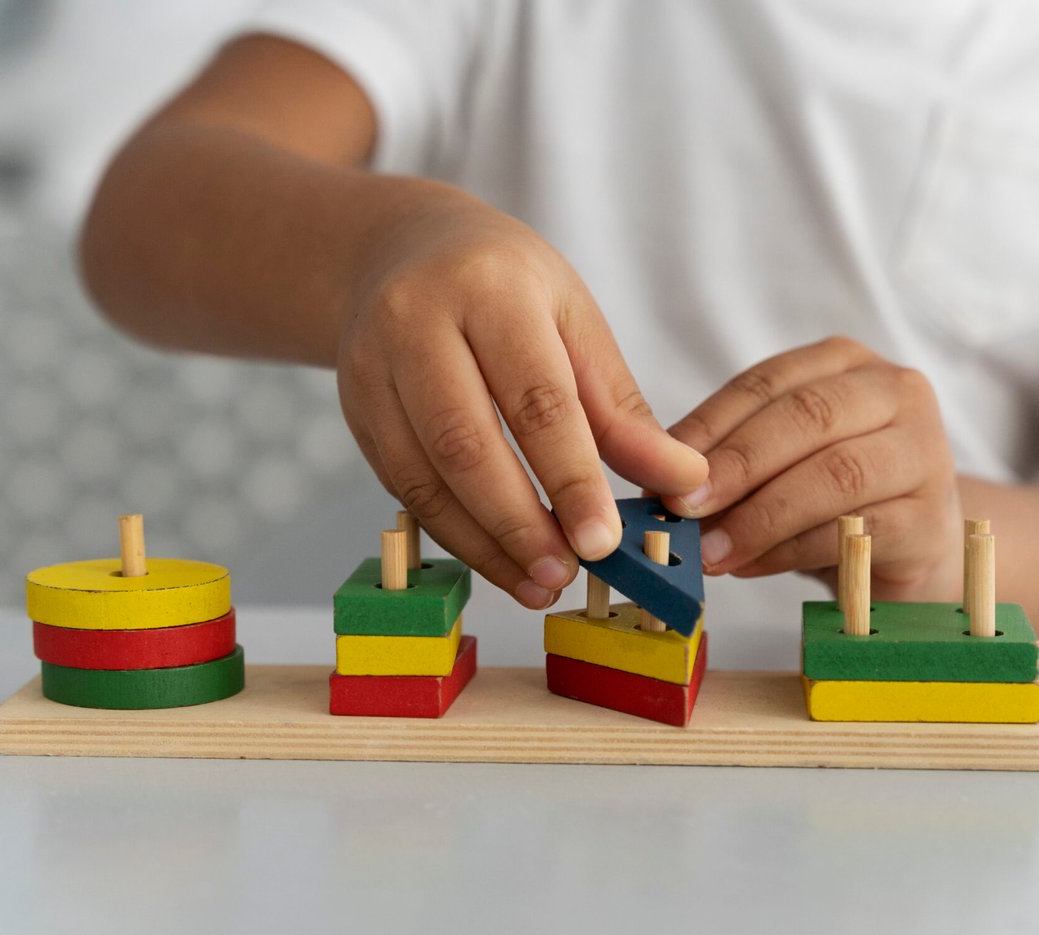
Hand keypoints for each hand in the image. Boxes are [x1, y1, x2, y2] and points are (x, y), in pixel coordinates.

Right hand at [336, 190, 707, 607]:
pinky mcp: (355, 411)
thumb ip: (620, 410)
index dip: (571, 477)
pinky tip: (498, 558)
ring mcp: (372, 369)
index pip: (534, 398)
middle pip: (466, 445)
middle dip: (519, 523)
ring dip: (484, 543)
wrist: (401, 249)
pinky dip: (454, 533)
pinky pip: (403, 488)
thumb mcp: (573, 321)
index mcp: (489, 289)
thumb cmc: (505, 286)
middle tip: (566, 574)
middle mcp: (416, 323)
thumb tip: (683, 484)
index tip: (603, 540)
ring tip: (538, 581)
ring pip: (424, 478)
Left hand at [662, 337, 960, 599]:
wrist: (910, 550)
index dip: (709, 425)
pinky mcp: (930, 518)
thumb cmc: (830, 497)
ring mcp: (924, 452)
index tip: (659, 467)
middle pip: (806, 419)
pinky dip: (792, 551)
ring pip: (835, 475)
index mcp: (845, 363)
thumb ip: (729, 460)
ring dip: (760, 517)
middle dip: (735, 465)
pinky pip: (854, 531)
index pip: (767, 383)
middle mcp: (894, 392)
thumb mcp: (776, 463)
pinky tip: (750, 566)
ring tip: (710, 551)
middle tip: (682, 508)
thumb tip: (657, 484)